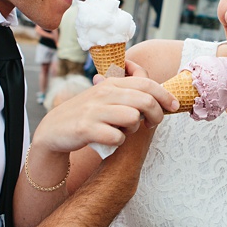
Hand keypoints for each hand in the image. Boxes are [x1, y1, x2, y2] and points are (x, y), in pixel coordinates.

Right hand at [32, 72, 177, 154]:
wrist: (53, 131)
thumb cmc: (87, 114)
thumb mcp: (105, 96)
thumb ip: (127, 89)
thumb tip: (155, 85)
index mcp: (111, 83)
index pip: (146, 83)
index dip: (165, 95)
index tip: (174, 106)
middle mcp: (103, 93)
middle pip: (145, 100)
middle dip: (156, 115)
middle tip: (152, 125)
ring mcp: (94, 111)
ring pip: (133, 118)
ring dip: (134, 129)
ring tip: (123, 131)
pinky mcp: (86, 129)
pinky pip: (117, 137)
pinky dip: (118, 142)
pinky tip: (110, 140)